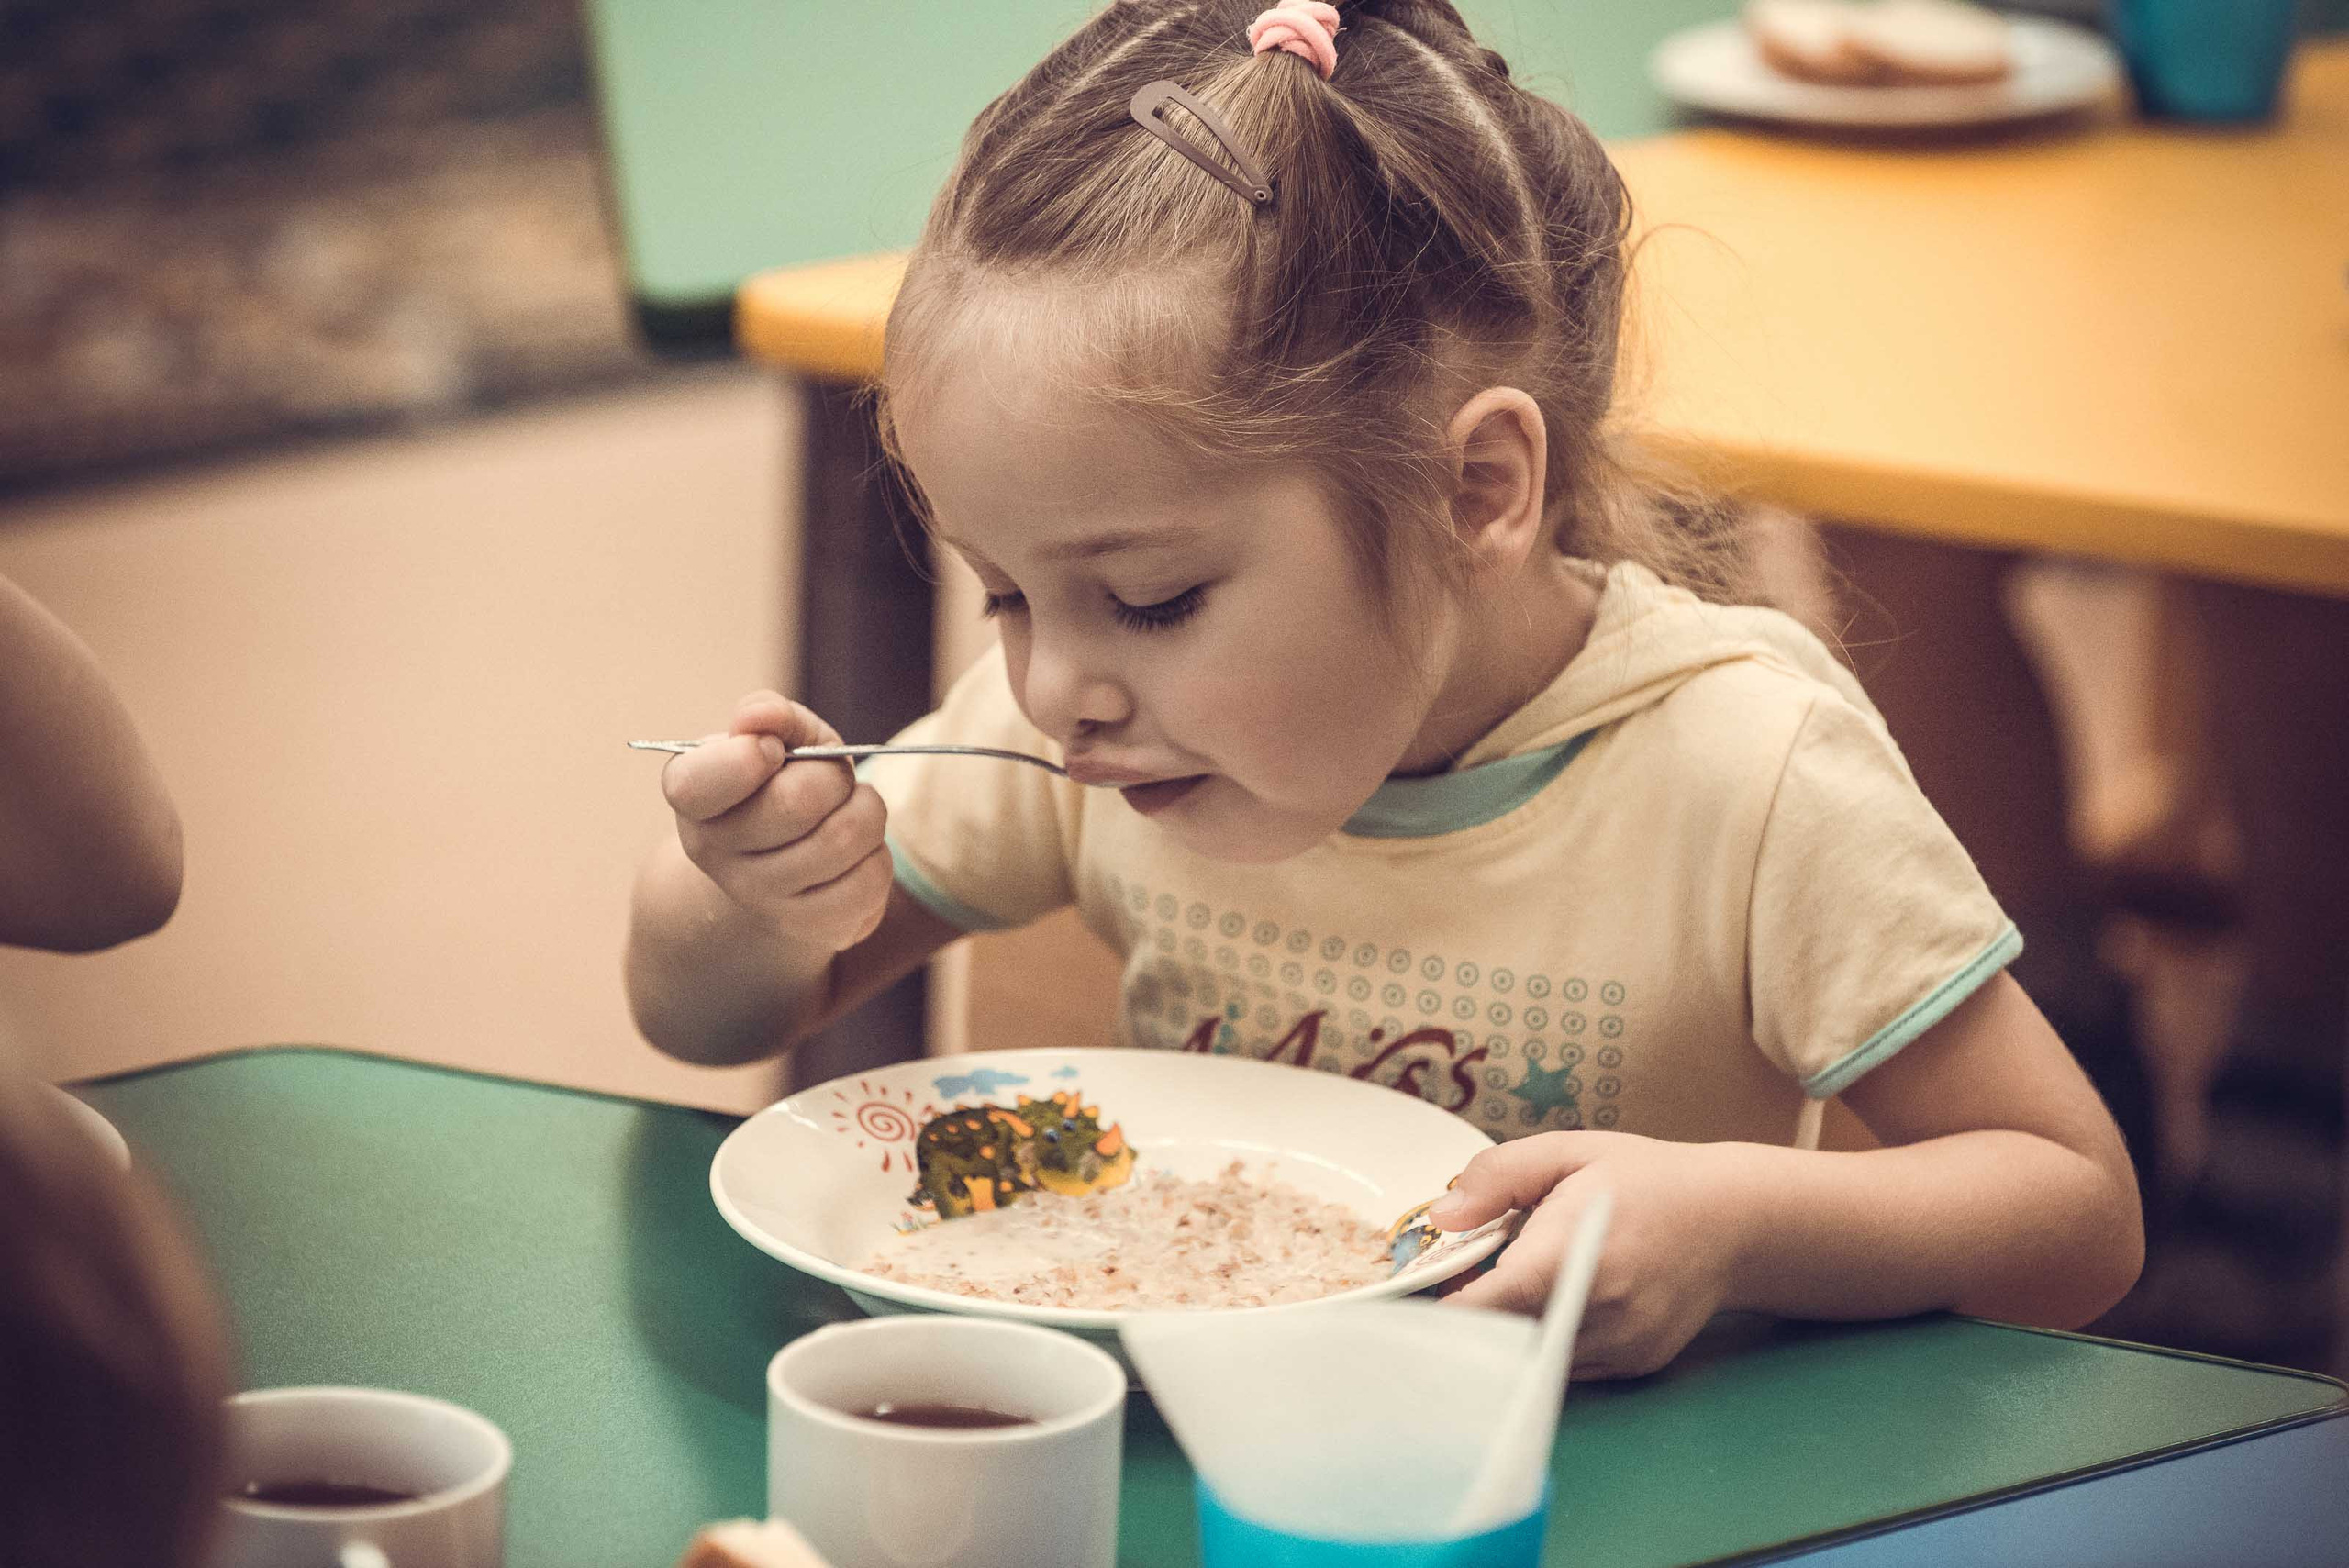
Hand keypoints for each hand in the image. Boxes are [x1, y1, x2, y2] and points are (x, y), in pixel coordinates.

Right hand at [659, 691, 892, 950]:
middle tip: (831, 778)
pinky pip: (870, 878)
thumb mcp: (773, 737)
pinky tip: (855, 852)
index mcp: (691, 796)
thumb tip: (756, 716)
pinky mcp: (812, 927)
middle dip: (832, 776)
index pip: (702, 781)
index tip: (772, 750)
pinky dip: (877, 853)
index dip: (750, 755)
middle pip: (797, 802)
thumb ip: (767, 714)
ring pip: (844, 838)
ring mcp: (761, 898)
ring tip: (849, 809)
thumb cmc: (778, 784)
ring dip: (865, 809)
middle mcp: (715, 854)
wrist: (782, 865)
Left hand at [1431, 1132, 1748, 1378]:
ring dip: (1507, 1330)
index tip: (1416, 1299)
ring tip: (1511, 1282)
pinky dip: (1543, 1340)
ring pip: (1531, 1357)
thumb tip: (1442, 1215)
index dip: (1444, 1310)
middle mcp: (1600, 1312)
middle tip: (1458, 1282)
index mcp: (1575, 1252)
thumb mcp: (1570, 1152)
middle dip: (1469, 1317)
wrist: (1735, 1221)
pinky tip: (1549, 1301)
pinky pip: (1564, 1365)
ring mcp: (1619, 1347)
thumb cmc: (1647, 1180)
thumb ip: (1499, 1176)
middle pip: (1503, 1338)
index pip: (1491, 1304)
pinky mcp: (1633, 1366)